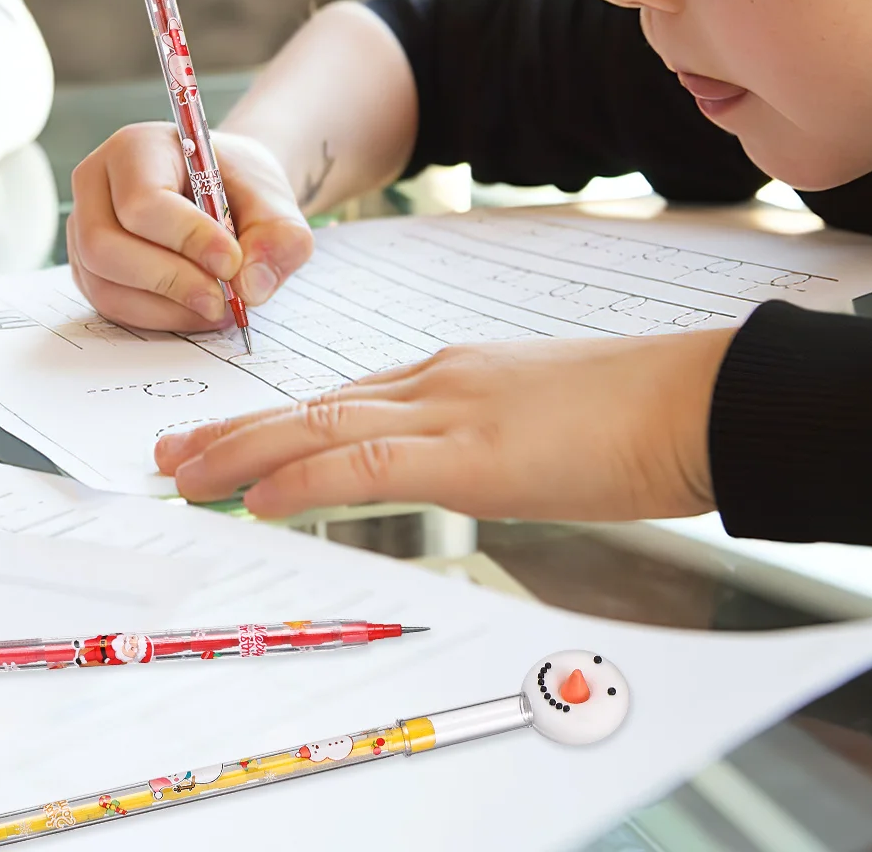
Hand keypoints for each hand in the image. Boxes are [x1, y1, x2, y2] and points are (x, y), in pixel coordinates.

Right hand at [68, 124, 313, 331]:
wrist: (228, 194)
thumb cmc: (242, 188)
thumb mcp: (274, 201)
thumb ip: (277, 238)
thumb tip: (249, 287)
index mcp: (137, 147)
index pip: (143, 200)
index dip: (186, 238)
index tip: (231, 262)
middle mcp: (96, 184)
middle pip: (105, 245)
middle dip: (170, 281)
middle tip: (223, 300)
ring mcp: (84, 228)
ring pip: (104, 284)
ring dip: (165, 307)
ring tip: (217, 306)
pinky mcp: (89, 267)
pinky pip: (109, 305)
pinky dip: (156, 317)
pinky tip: (195, 310)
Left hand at [155, 328, 737, 519]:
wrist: (699, 398)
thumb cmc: (641, 414)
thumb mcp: (549, 420)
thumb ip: (494, 437)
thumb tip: (470, 469)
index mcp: (458, 375)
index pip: (348, 397)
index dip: (281, 422)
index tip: (233, 441)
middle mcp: (440, 381)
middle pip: (316, 403)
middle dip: (237, 432)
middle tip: (172, 456)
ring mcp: (453, 410)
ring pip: (321, 426)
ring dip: (243, 453)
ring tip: (183, 476)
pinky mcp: (475, 453)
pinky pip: (367, 464)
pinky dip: (303, 477)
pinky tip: (258, 496)